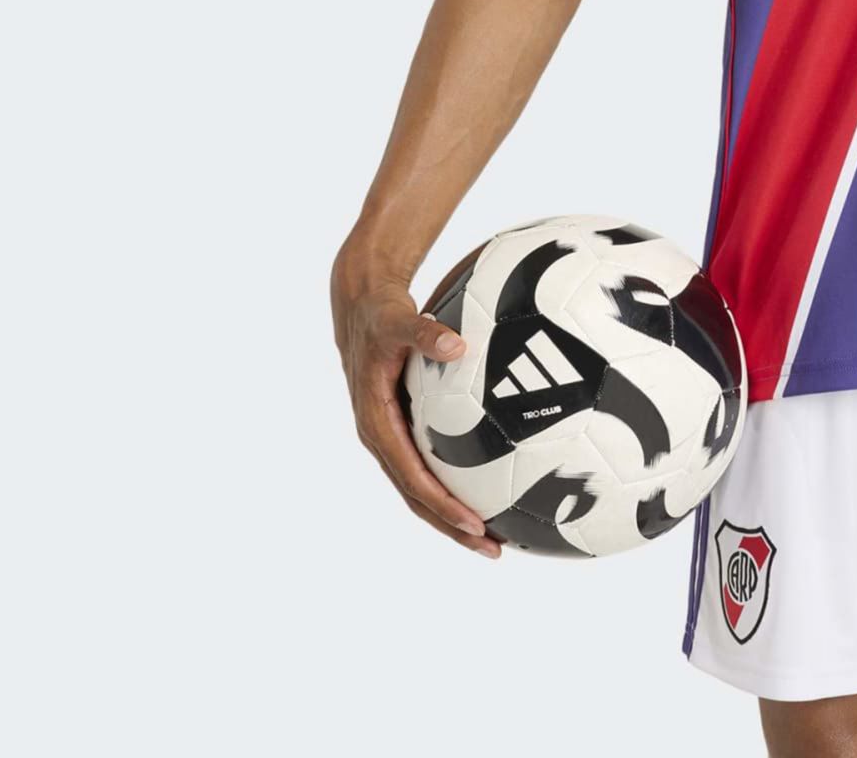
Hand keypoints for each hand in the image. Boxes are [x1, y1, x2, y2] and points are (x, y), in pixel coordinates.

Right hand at [331, 256, 500, 557]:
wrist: (361, 306)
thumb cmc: (380, 314)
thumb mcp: (397, 320)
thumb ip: (425, 332)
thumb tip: (457, 344)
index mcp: (376, 423)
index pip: (411, 477)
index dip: (441, 504)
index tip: (474, 523)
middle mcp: (382, 438)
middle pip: (417, 497)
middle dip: (452, 527)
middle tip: (492, 549)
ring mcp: (392, 437)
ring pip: (421, 489)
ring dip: (453, 516)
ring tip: (495, 538)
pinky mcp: (403, 429)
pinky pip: (428, 467)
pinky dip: (452, 487)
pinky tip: (488, 492)